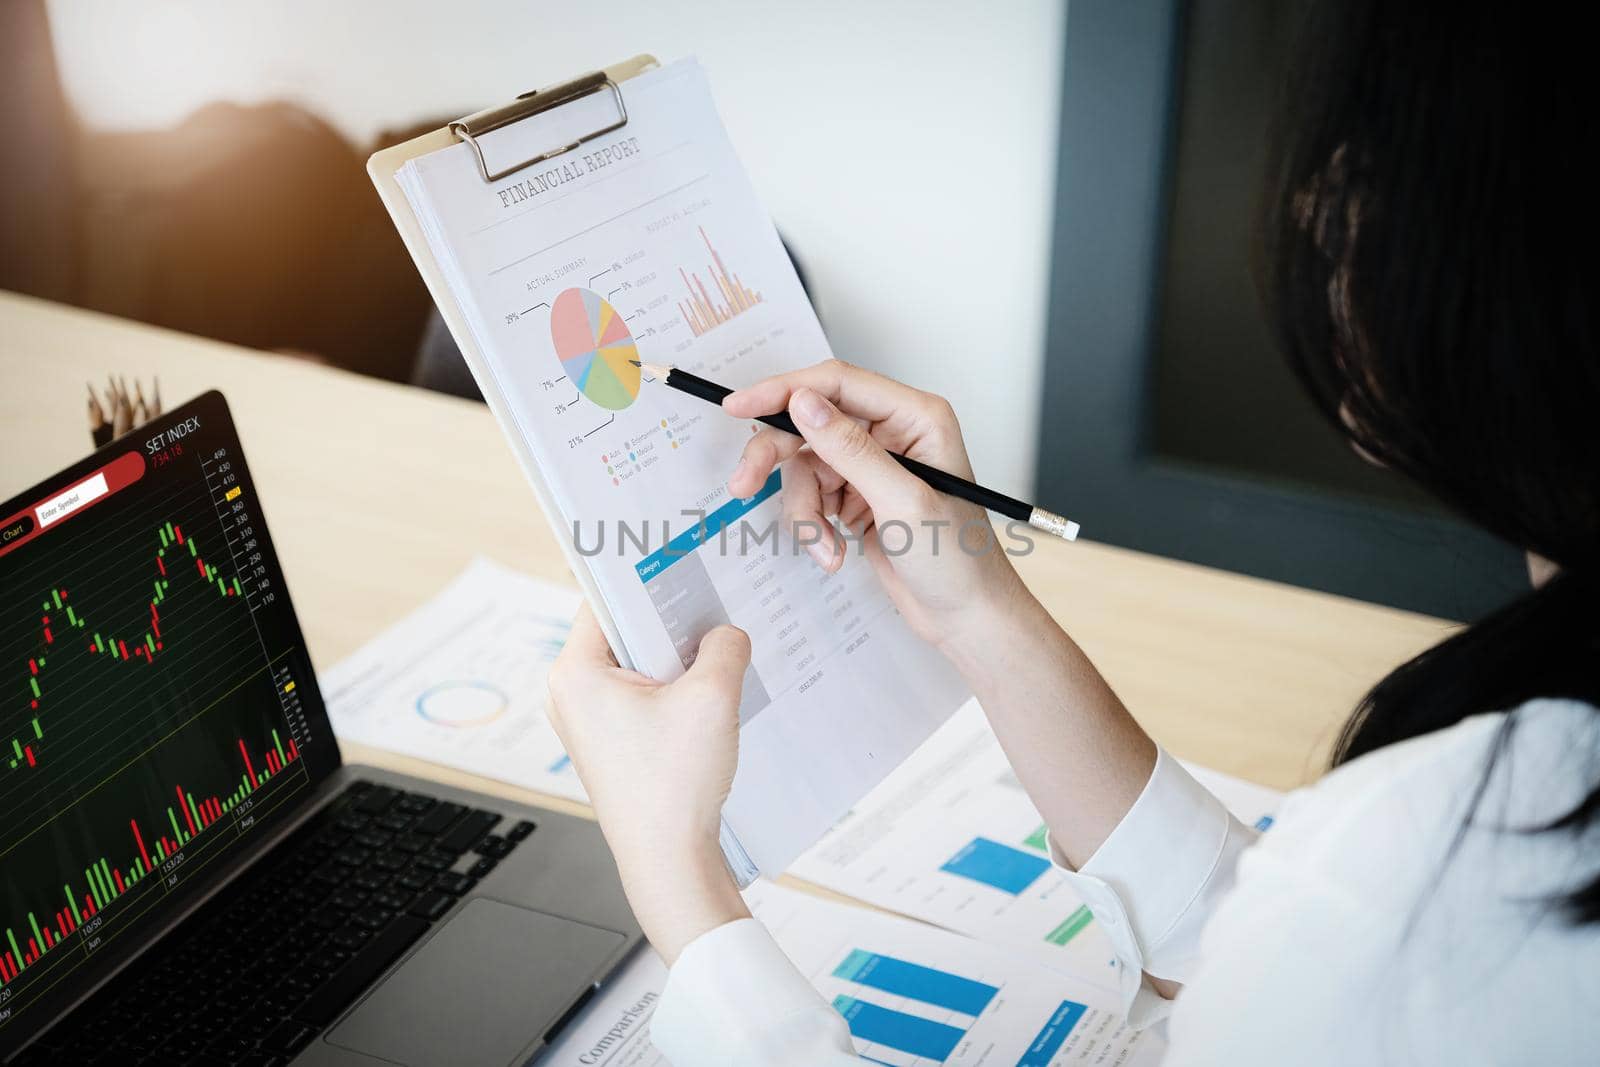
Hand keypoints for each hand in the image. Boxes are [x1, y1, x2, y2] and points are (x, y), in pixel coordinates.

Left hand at [546, 604, 751, 962]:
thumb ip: (725, 646)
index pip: (606, 596)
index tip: (681, 555)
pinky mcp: (613, 743)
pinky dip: (678, 689)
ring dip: (681, 658)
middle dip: (672, 619)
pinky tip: (713, 693)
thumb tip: (727, 633)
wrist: (671, 863)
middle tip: (715, 600)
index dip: (646, 574)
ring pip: (641, 664)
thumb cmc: (674, 786)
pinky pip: (647, 695)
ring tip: (720, 649)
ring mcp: (590, 721)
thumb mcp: (711, 697)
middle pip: (626, 629)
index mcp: (575, 671)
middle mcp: (572, 692)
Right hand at [723, 360, 1033, 656]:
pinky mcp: (857, 495)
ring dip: (804, 511)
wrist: (965, 617)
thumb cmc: (958, 561)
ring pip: (804, 468)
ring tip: (824, 546)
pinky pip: (811, 497)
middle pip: (810, 423)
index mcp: (915, 417)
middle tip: (744, 483)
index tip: (740, 405)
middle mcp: (892, 433)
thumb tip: (804, 403)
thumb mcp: (902, 502)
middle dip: (776, 458)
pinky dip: (813, 527)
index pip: (837, 383)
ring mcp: (872, 465)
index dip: (784, 390)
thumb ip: (849, 449)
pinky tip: (833, 552)